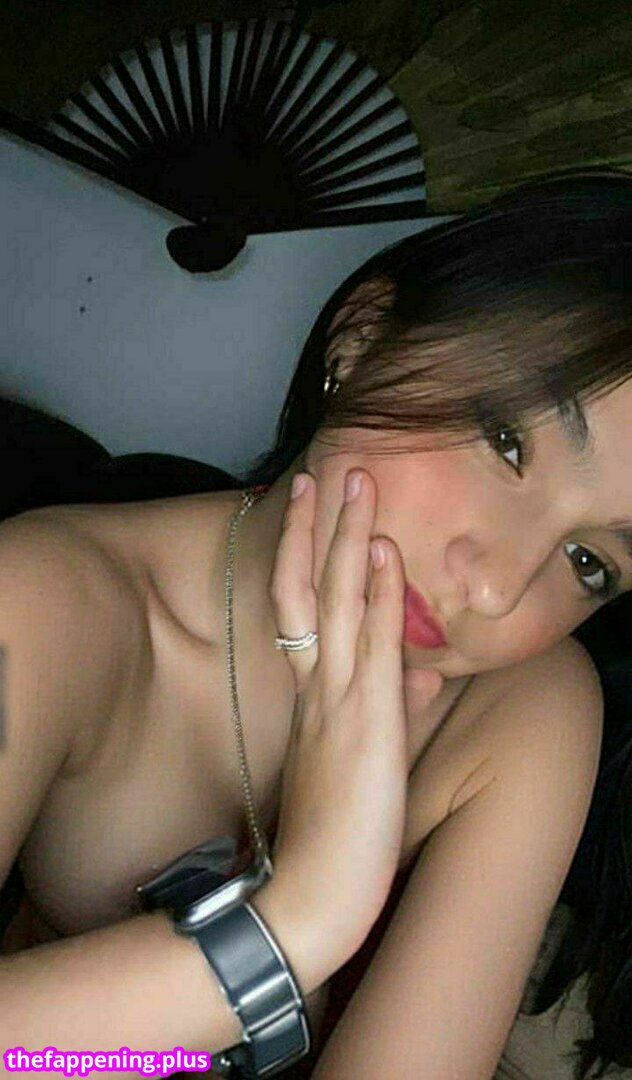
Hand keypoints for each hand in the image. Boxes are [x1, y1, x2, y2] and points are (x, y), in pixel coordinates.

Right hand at [265, 468, 443, 969]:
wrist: (312, 893)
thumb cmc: (336, 837)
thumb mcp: (365, 764)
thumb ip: (392, 712)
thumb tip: (421, 676)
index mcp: (313, 697)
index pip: (303, 610)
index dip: (305, 558)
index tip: (311, 513)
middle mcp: (318, 687)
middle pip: (312, 590)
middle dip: (320, 528)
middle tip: (326, 472)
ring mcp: (338, 699)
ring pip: (339, 602)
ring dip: (350, 538)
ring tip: (357, 482)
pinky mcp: (364, 720)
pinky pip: (373, 645)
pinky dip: (381, 595)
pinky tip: (387, 553)